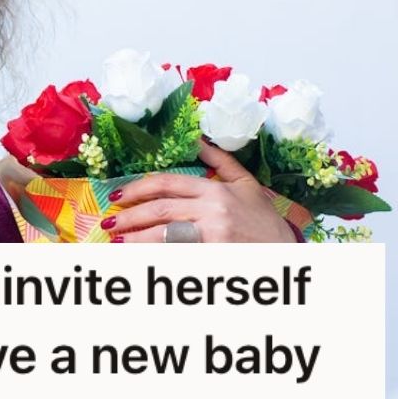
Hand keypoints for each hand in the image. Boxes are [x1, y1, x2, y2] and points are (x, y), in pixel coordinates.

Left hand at [107, 140, 295, 242]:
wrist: (287, 253)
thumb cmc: (265, 221)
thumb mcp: (246, 185)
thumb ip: (221, 162)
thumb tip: (199, 139)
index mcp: (215, 189)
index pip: (167, 184)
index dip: (138, 188)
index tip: (119, 195)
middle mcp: (212, 209)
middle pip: (159, 209)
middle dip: (130, 216)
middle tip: (110, 222)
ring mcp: (213, 234)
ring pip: (163, 234)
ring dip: (135, 238)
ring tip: (117, 241)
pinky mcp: (215, 256)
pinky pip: (177, 254)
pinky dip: (156, 256)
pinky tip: (140, 259)